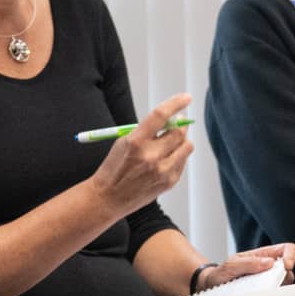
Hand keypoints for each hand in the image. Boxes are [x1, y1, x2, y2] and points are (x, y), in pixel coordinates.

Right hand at [88, 93, 194, 214]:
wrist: (108, 198)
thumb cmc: (114, 168)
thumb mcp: (123, 142)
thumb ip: (146, 131)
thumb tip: (170, 120)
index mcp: (136, 142)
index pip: (160, 116)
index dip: (175, 104)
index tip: (185, 98)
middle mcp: (151, 156)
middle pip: (178, 132)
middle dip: (179, 125)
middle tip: (176, 123)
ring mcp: (162, 171)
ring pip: (186, 146)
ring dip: (181, 141)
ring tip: (168, 144)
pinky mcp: (169, 182)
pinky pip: (183, 161)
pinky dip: (177, 156)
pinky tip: (164, 160)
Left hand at [197, 243, 294, 290]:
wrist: (212, 287)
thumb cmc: (222, 272)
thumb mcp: (230, 264)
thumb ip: (248, 262)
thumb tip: (269, 263)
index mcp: (264, 255)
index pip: (287, 249)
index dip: (291, 256)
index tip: (286, 266)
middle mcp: (269, 268)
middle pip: (289, 271)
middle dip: (282, 277)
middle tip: (266, 282)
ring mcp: (268, 282)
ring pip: (283, 285)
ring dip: (274, 288)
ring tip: (255, 290)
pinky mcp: (265, 294)